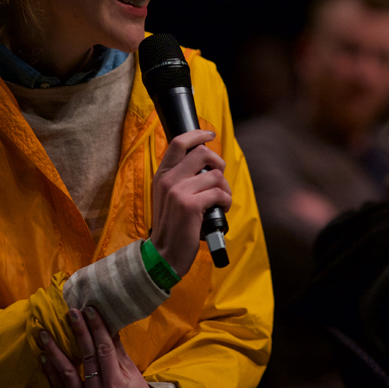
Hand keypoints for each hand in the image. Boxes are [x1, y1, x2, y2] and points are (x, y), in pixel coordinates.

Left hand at [40, 307, 153, 387]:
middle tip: (71, 312)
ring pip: (66, 372)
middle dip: (78, 332)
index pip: (104, 350)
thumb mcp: (132, 377)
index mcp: (115, 385)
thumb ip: (119, 353)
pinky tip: (43, 357)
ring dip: (54, 351)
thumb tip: (110, 327)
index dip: (97, 328)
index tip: (89, 310)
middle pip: (86, 356)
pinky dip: (50, 372)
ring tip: (44, 334)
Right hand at [151, 129, 231, 275]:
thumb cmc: (172, 224)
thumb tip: (205, 162)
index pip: (178, 143)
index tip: (210, 134)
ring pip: (215, 175)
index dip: (197, 134)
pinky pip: (219, 193)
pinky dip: (226, 201)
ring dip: (225, 188)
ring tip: (221, 200)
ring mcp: (179, 192)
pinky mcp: (191, 205)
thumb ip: (180, 177)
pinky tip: (222, 209)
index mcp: (162, 175)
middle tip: (219, 177)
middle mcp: (169, 180)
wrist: (164, 253)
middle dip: (219, 163)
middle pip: (202, 153)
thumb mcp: (168, 196)